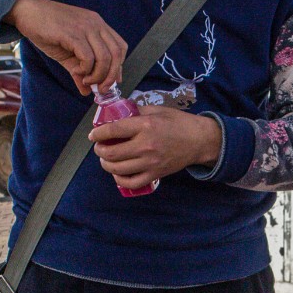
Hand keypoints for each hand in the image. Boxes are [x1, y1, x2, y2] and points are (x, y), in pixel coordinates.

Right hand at [8, 0, 125, 91]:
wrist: (27, 11)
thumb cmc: (47, 30)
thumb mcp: (67, 54)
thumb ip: (79, 71)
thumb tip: (87, 92)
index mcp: (98, 25)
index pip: (120, 47)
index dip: (118, 67)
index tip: (110, 82)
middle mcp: (95, 24)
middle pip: (116, 54)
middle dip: (110, 76)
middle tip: (100, 89)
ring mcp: (85, 27)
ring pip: (104, 57)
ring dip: (97, 75)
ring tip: (86, 80)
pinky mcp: (72, 33)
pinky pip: (88, 56)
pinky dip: (85, 69)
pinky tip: (76, 71)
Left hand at [89, 106, 223, 189]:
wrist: (199, 140)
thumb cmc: (178, 123)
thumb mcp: (157, 110)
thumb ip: (136, 111)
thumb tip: (117, 113)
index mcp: (145, 126)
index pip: (113, 130)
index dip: (98, 133)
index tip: (93, 135)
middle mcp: (146, 145)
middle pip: (112, 152)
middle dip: (100, 150)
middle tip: (99, 147)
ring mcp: (150, 162)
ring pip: (118, 169)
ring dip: (106, 164)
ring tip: (106, 159)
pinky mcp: (156, 174)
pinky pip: (132, 182)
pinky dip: (120, 180)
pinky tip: (117, 173)